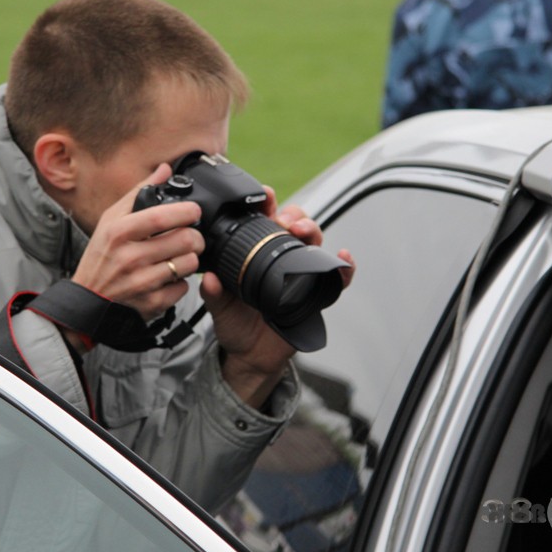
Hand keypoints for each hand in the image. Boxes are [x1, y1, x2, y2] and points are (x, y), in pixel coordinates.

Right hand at [71, 164, 204, 323]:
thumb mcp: (111, 220)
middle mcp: (129, 258)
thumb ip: (139, 192)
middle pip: (184, 240)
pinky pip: (183, 287)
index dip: (186, 211)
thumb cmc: (101, 256)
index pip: (161, 217)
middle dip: (195, 236)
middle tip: (191, 236)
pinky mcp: (151, 304)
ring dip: (190, 258)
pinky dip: (181, 281)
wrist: (88, 300)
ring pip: (189, 263)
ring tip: (180, 256)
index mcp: (118, 232)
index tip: (194, 211)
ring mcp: (141, 283)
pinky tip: (170, 277)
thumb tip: (165, 169)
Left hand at [200, 185, 355, 408]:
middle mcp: (281, 259)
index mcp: (256, 254)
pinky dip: (344, 268)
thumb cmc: (235, 325)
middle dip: (294, 215)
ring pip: (315, 243)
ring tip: (304, 231)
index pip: (265, 221)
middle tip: (286, 220)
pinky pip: (335, 279)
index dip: (267, 205)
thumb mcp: (219, 309)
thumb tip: (207, 278)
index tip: (265, 196)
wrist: (250, 356)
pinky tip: (343, 259)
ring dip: (313, 231)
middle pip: (295, 225)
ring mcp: (301, 274)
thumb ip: (214, 294)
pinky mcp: (316, 294)